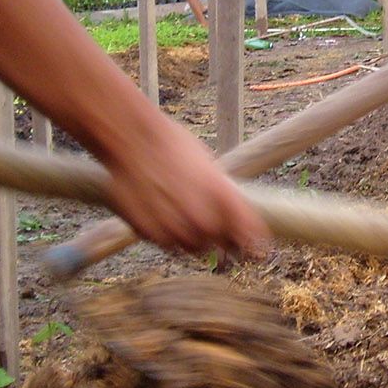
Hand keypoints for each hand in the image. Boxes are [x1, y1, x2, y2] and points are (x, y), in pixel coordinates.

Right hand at [101, 119, 269, 257]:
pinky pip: (168, 245)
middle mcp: (204, 219)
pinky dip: (168, 235)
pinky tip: (162, 213)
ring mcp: (177, 229)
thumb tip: (233, 217)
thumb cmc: (172, 145)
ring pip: (195, 249)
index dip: (254, 242)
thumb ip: (224, 197)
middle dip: (219, 237)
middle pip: (222, 247)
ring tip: (181, 212)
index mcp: (225, 198)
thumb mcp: (210, 167)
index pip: (252, 236)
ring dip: (193, 238)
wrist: (133, 139)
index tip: (254, 247)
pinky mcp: (152, 235)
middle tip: (207, 219)